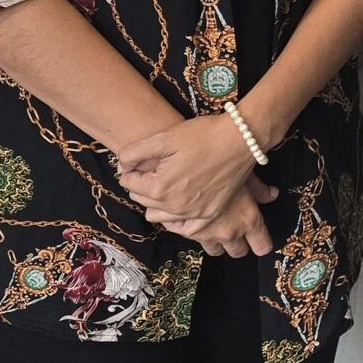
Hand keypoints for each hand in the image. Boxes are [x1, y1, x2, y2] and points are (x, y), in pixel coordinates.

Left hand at [116, 114, 254, 222]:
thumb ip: (134, 153)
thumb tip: (121, 166)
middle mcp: (174, 206)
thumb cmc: (204, 135)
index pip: (128, 182)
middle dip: (143, 184)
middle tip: (157, 167)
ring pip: (158, 215)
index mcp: (159, 187)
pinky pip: (183, 227)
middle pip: (141, 199)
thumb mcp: (164, 137)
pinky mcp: (209, 215)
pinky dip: (176, 218)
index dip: (131, 168)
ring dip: (157, 201)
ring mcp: (193, 213)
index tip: (142, 158)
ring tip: (167, 183)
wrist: (241, 139)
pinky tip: (179, 203)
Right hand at [159, 174, 276, 257]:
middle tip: (235, 228)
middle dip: (238, 244)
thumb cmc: (221, 168)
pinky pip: (193, 241)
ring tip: (215, 225)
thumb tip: (272, 194)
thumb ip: (259, 190)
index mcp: (248, 220)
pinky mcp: (187, 233)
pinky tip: (193, 219)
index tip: (260, 241)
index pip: (262, 246)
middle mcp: (229, 232)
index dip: (262, 244)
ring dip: (216, 241)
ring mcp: (207, 235)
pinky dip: (194, 232)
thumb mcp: (245, 175)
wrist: (187, 169)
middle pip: (238, 252)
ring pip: (215, 250)